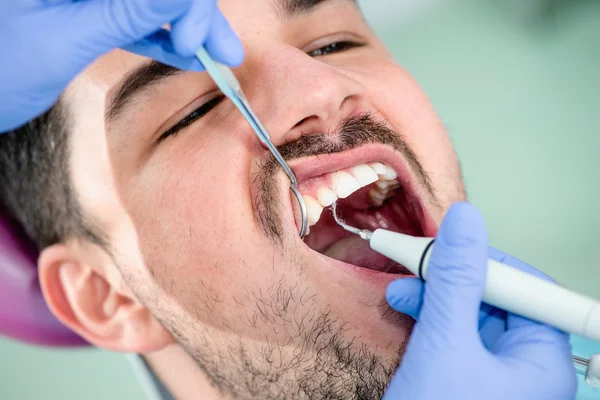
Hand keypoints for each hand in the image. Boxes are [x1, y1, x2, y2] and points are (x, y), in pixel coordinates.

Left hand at [0, 0, 243, 131]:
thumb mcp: (63, 40)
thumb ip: (125, 13)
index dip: (184, 4)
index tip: (194, 42)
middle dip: (194, 13)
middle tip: (221, 51)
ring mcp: (85, 0)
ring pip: (151, 5)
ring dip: (187, 27)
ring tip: (219, 55)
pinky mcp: (84, 16)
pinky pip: (133, 21)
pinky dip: (162, 39)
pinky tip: (188, 55)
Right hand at [383, 203, 576, 399]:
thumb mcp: (445, 343)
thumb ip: (457, 278)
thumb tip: (467, 220)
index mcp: (540, 361)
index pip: (523, 288)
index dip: (482, 261)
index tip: (445, 246)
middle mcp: (524, 368)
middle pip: (493, 299)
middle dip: (449, 281)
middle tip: (415, 267)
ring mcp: (496, 377)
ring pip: (469, 316)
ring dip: (433, 298)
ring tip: (401, 293)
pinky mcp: (469, 381)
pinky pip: (455, 337)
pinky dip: (430, 321)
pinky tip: (407, 311)